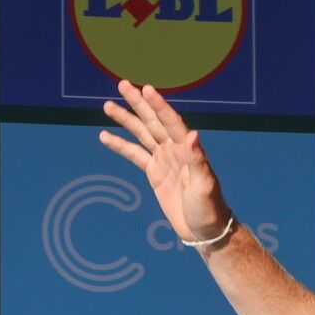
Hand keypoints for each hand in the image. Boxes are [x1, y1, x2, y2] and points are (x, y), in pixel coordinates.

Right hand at [98, 80, 232, 242]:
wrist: (205, 230)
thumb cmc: (209, 208)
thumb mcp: (205, 186)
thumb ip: (198, 161)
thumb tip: (193, 136)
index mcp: (188, 150)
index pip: (171, 122)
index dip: (159, 106)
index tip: (146, 89)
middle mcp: (176, 150)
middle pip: (154, 121)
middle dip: (138, 103)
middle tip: (123, 84)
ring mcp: (164, 160)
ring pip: (142, 134)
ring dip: (126, 120)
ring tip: (108, 105)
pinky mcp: (155, 173)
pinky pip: (135, 155)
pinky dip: (121, 145)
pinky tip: (105, 136)